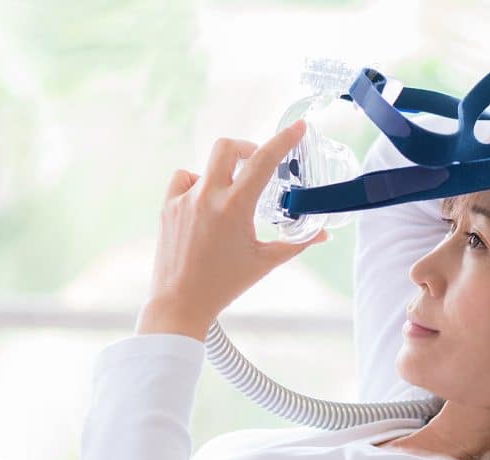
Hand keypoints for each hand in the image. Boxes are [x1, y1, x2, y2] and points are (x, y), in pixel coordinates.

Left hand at [139, 119, 329, 338]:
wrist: (180, 303)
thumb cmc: (223, 285)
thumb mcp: (265, 262)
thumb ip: (297, 244)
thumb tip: (322, 235)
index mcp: (234, 207)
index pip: (263, 161)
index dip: (284, 140)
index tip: (298, 127)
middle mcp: (206, 197)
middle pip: (227, 147)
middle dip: (246, 148)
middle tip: (256, 162)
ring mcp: (183, 201)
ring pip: (204, 165)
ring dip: (221, 172)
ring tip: (229, 197)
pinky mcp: (167, 208)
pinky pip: (182, 180)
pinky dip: (196, 184)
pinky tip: (203, 203)